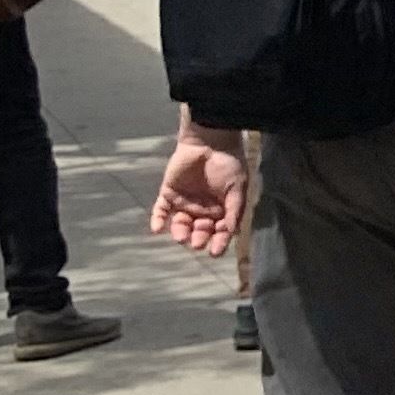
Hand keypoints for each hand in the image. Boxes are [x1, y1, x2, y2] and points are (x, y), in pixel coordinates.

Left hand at [150, 128, 246, 257]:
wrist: (209, 141)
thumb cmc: (228, 163)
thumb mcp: (237, 188)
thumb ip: (234, 210)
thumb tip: (231, 232)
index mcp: (221, 209)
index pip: (219, 231)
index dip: (218, 242)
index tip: (214, 253)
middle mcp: (203, 209)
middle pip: (199, 230)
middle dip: (199, 238)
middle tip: (197, 243)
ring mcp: (185, 202)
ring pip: (180, 223)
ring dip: (180, 232)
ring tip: (181, 237)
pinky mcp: (168, 194)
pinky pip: (161, 210)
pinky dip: (157, 219)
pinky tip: (157, 228)